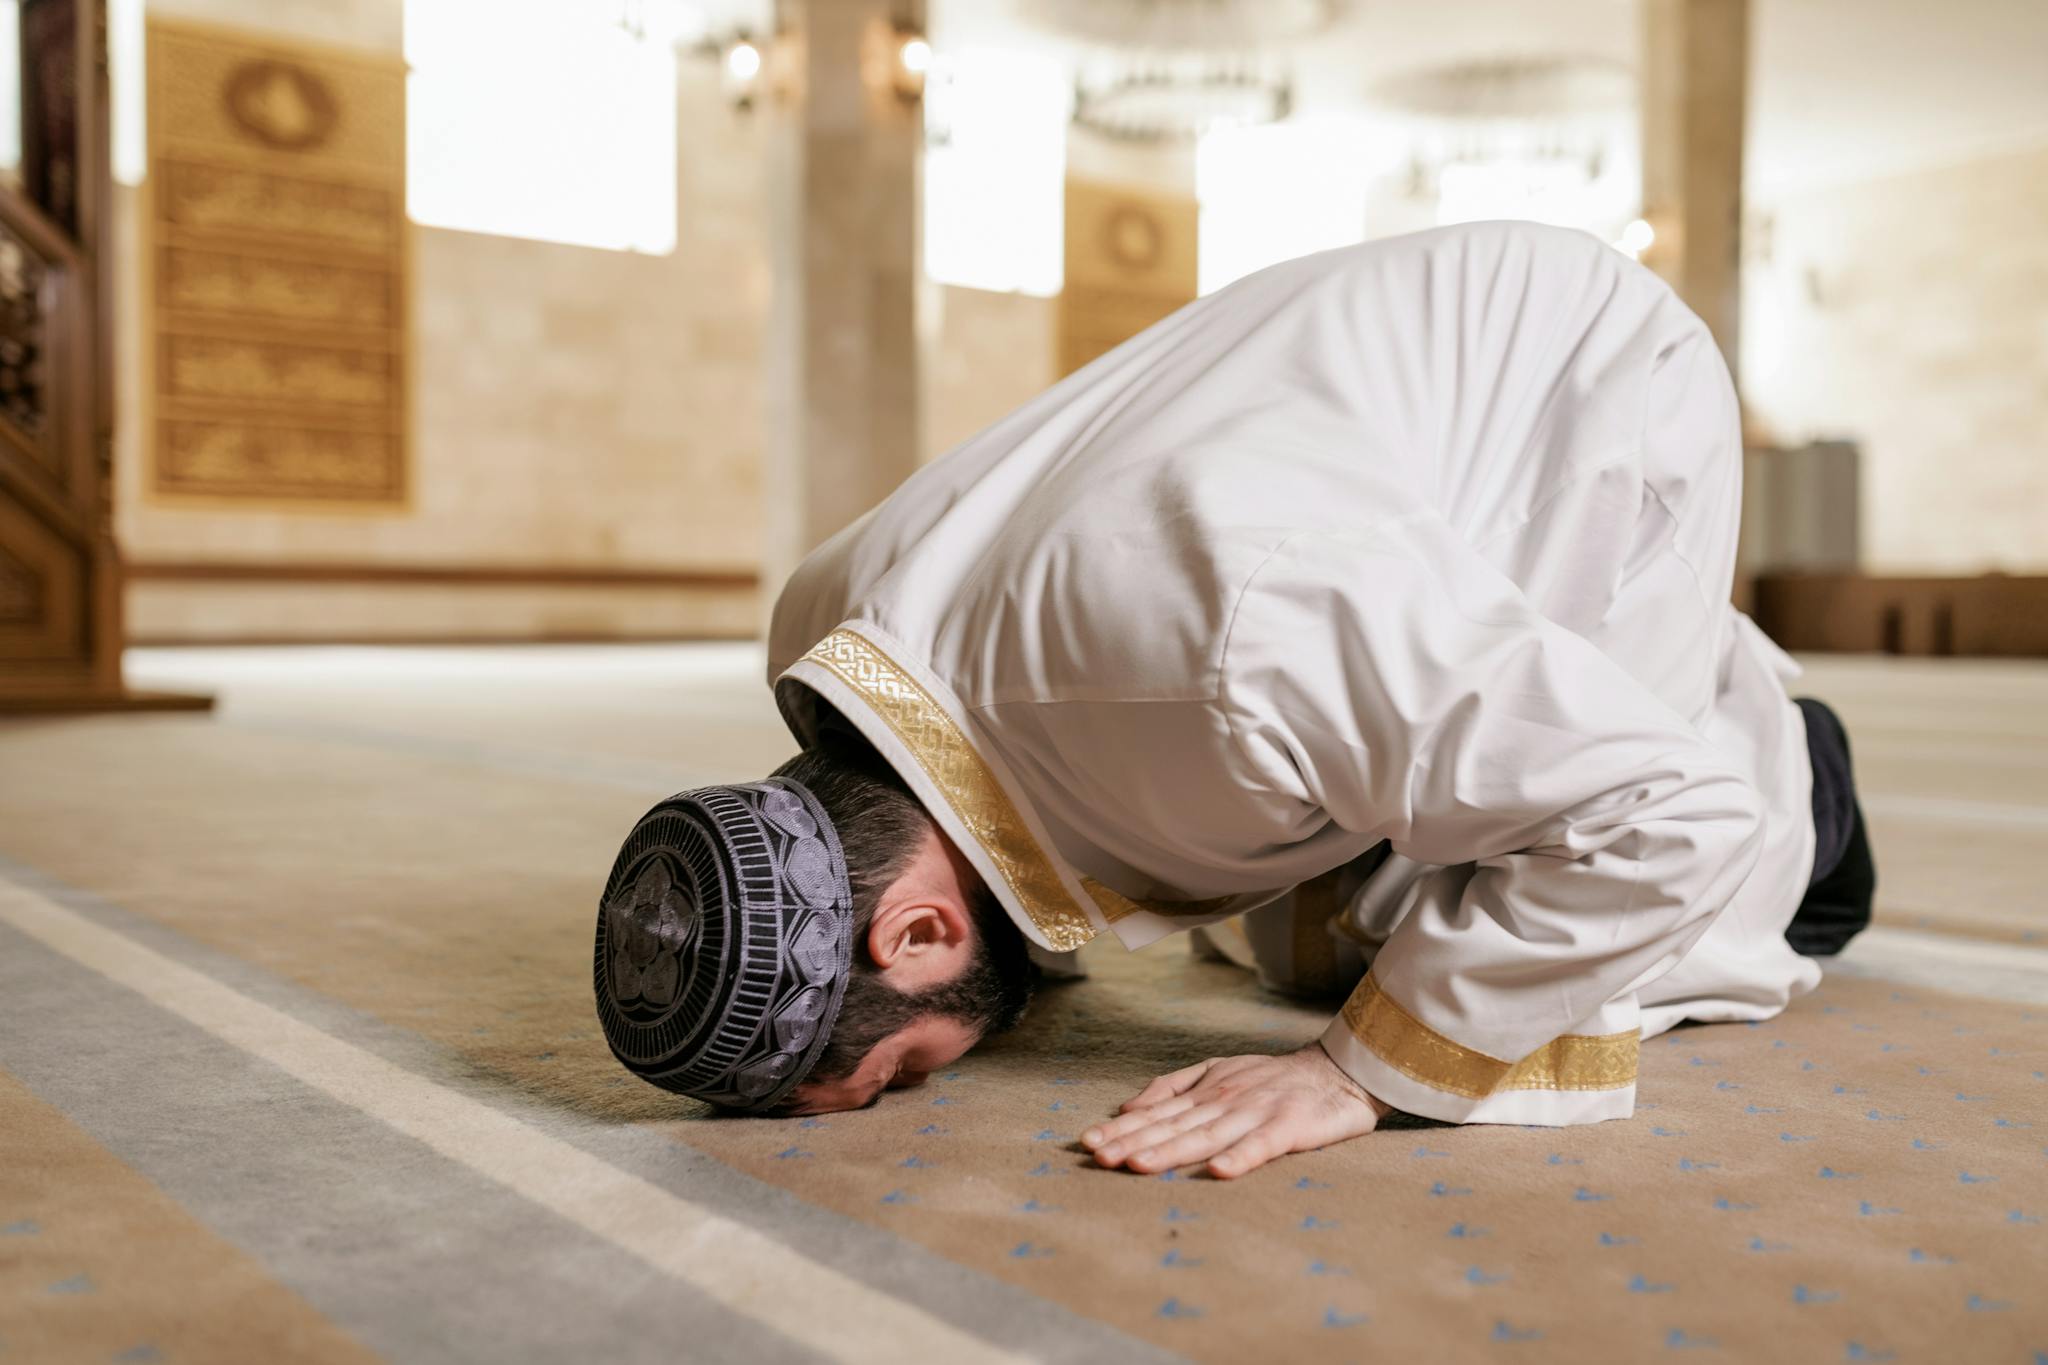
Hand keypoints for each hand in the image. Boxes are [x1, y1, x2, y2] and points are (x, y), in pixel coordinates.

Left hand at [1080, 1043, 1391, 1178]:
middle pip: (1172, 1125)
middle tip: (1098, 1156)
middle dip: (1133, 1141)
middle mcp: (1223, 1101)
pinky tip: (1218, 1173)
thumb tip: (1128, 1106)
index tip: (1088, 1143)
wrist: (1336, 1072)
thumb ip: (1173, 1087)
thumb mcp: (1217, 1071)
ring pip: (1206, 1134)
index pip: (1156, 1113)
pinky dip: (1240, 1158)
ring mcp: (1255, 1113)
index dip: (1122, 1128)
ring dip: (1171, 1151)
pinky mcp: (1288, 1127)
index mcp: (1205, 1092)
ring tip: (1139, 1166)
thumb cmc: (1272, 1079)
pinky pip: (1261, 1145)